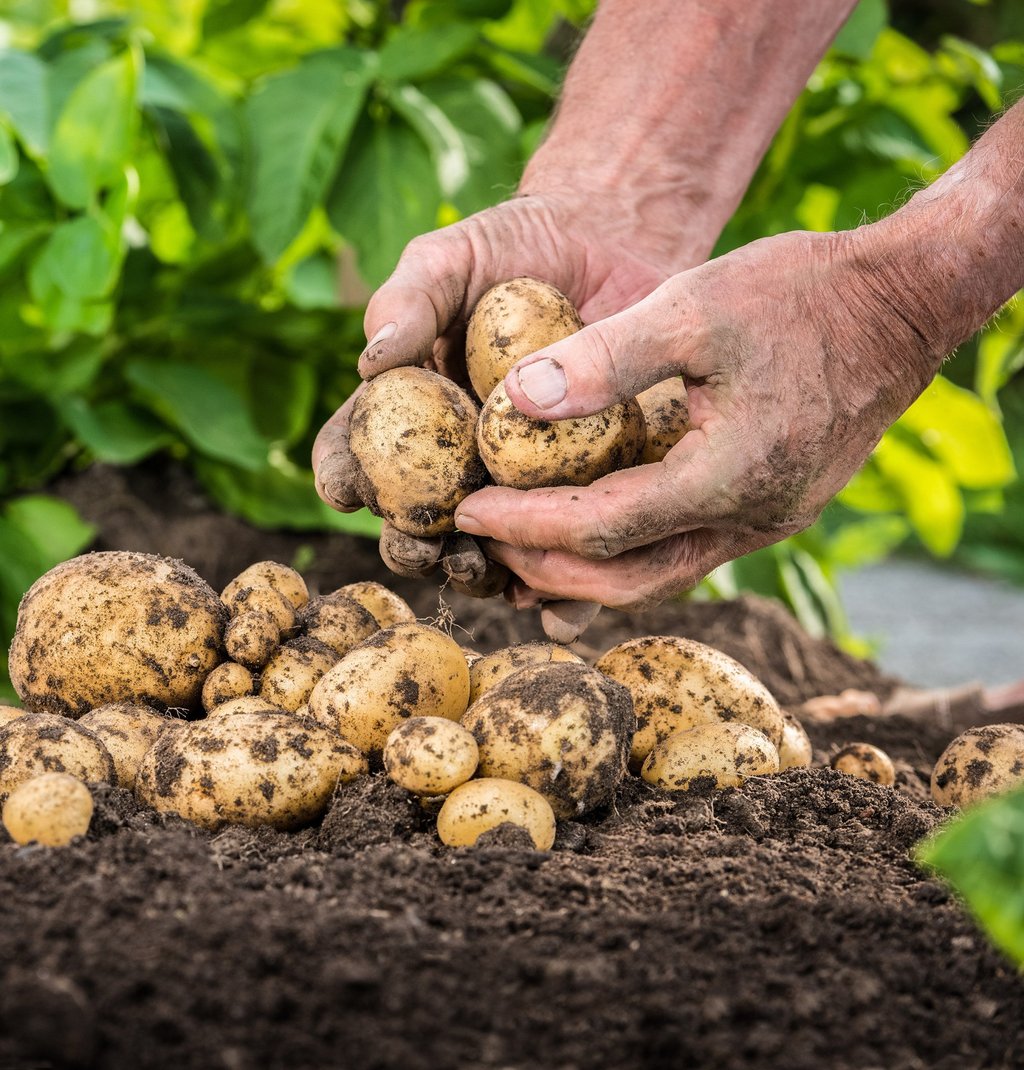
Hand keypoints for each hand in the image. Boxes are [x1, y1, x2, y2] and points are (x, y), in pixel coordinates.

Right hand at [312, 190, 707, 622]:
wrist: (612, 243)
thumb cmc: (515, 246)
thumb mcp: (454, 256)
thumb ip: (410, 299)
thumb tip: (371, 359)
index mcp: (410, 414)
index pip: (358, 453)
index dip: (344, 476)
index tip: (346, 489)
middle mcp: (458, 458)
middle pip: (420, 521)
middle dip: (413, 547)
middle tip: (424, 548)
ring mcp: (522, 481)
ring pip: (491, 549)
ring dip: (482, 574)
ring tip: (487, 572)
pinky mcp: (587, 489)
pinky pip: (570, 547)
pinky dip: (563, 588)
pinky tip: (562, 605)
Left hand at [452, 225, 939, 609]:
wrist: (902, 306)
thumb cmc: (804, 293)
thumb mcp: (698, 304)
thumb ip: (608, 356)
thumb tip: (517, 401)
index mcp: (731, 476)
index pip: (602, 527)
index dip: (526, 523)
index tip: (466, 509)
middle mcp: (751, 520)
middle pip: (625, 578)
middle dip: (544, 565)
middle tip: (481, 537)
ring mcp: (765, 523)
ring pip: (654, 577)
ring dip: (581, 572)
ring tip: (517, 547)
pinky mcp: (769, 510)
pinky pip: (681, 552)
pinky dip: (623, 553)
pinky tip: (584, 536)